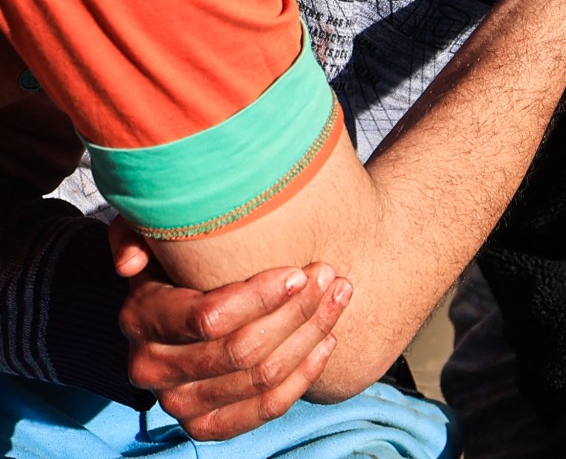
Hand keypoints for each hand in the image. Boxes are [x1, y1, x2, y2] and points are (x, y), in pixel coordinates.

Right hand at [115, 218, 352, 439]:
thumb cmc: (178, 259)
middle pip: (243, 350)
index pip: (209, 318)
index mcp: (140, 320)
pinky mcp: (207, 426)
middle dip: (296, 311)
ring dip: (311, 335)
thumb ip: (135, 234)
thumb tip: (131, 264)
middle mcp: (152, 370)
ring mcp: (179, 404)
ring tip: (338, 295)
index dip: (261, 297)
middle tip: (329, 276)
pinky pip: (265, 409)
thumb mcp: (152, 234)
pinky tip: (329, 340)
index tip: (299, 271)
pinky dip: (304, 375)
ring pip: (261, 377)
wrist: (184, 310)